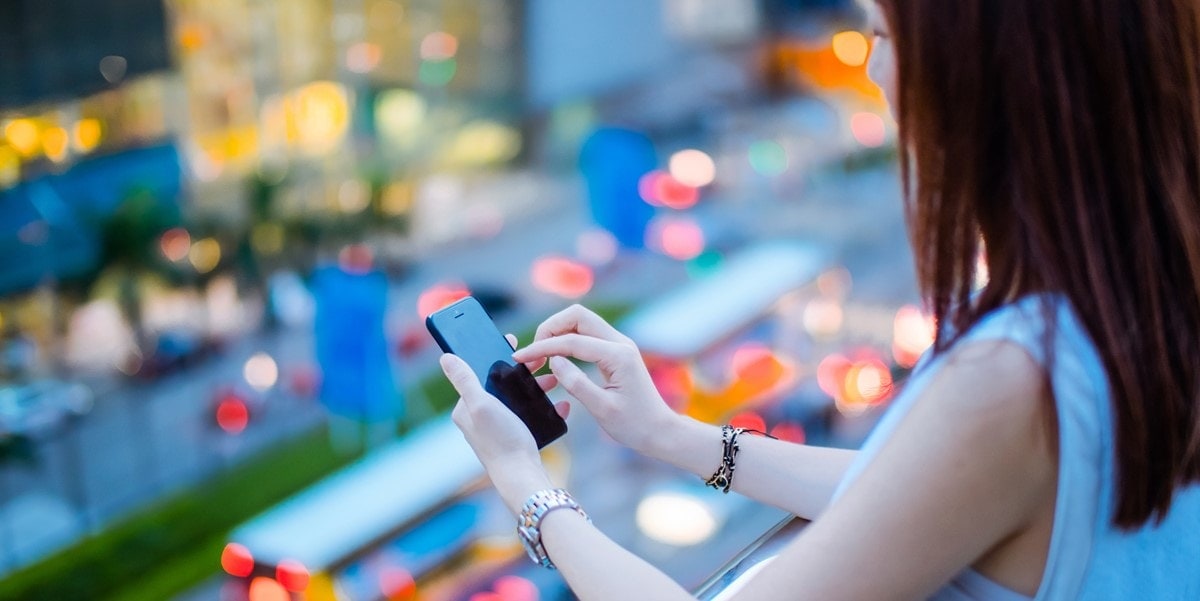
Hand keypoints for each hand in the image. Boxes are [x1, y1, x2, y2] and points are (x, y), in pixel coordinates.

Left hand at [440, 352, 567, 511]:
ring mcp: (497, 426)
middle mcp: (479, 416)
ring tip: (554, 380)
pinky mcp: (514, 434)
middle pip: (500, 383)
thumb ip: (464, 380)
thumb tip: (446, 357)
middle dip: (522, 372)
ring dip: (537, 387)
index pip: (478, 372)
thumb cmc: (501, 441)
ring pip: (517, 397)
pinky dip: (544, 407)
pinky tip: (559, 404)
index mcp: (465, 407)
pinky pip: (529, 413)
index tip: (512, 343)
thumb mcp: (481, 404)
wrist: (523, 475)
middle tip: (541, 361)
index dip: (495, 356)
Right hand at [511, 304, 679, 454]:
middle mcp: (620, 343)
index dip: (542, 347)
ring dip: (557, 332)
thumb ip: (576, 384)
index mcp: (618, 356)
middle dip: (549, 329)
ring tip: (541, 356)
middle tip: (533, 353)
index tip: (520, 358)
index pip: (571, 341)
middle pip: (577, 315)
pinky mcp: (615, 351)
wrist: (659, 430)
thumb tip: (554, 361)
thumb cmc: (633, 425)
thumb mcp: (602, 410)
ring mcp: (618, 344)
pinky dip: (567, 340)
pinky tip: (556, 358)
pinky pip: (586, 334)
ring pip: (580, 321)